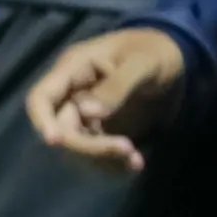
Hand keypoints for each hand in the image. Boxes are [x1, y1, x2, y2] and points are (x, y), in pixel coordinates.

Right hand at [30, 26, 186, 175]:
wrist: (175, 59)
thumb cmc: (155, 51)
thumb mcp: (143, 62)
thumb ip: (117, 86)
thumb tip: (87, 114)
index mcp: (73, 70)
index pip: (41, 98)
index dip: (42, 121)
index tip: (56, 141)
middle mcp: (72, 96)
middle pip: (61, 130)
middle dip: (87, 147)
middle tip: (126, 149)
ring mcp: (86, 116)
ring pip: (77, 148)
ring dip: (102, 160)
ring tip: (135, 160)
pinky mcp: (102, 131)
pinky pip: (97, 155)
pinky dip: (113, 165)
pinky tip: (136, 162)